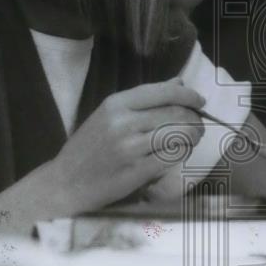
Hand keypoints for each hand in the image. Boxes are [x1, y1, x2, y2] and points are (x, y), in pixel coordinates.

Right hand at [31, 79, 205, 215]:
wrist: (65, 183)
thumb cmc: (89, 148)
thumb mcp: (109, 115)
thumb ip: (144, 100)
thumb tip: (178, 82)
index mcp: (115, 103)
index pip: (163, 91)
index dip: (188, 95)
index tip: (200, 101)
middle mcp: (122, 122)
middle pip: (175, 113)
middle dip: (194, 118)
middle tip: (199, 125)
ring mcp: (129, 148)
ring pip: (178, 134)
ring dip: (193, 136)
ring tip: (193, 138)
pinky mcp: (135, 171)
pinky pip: (172, 157)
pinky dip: (183, 153)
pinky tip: (180, 153)